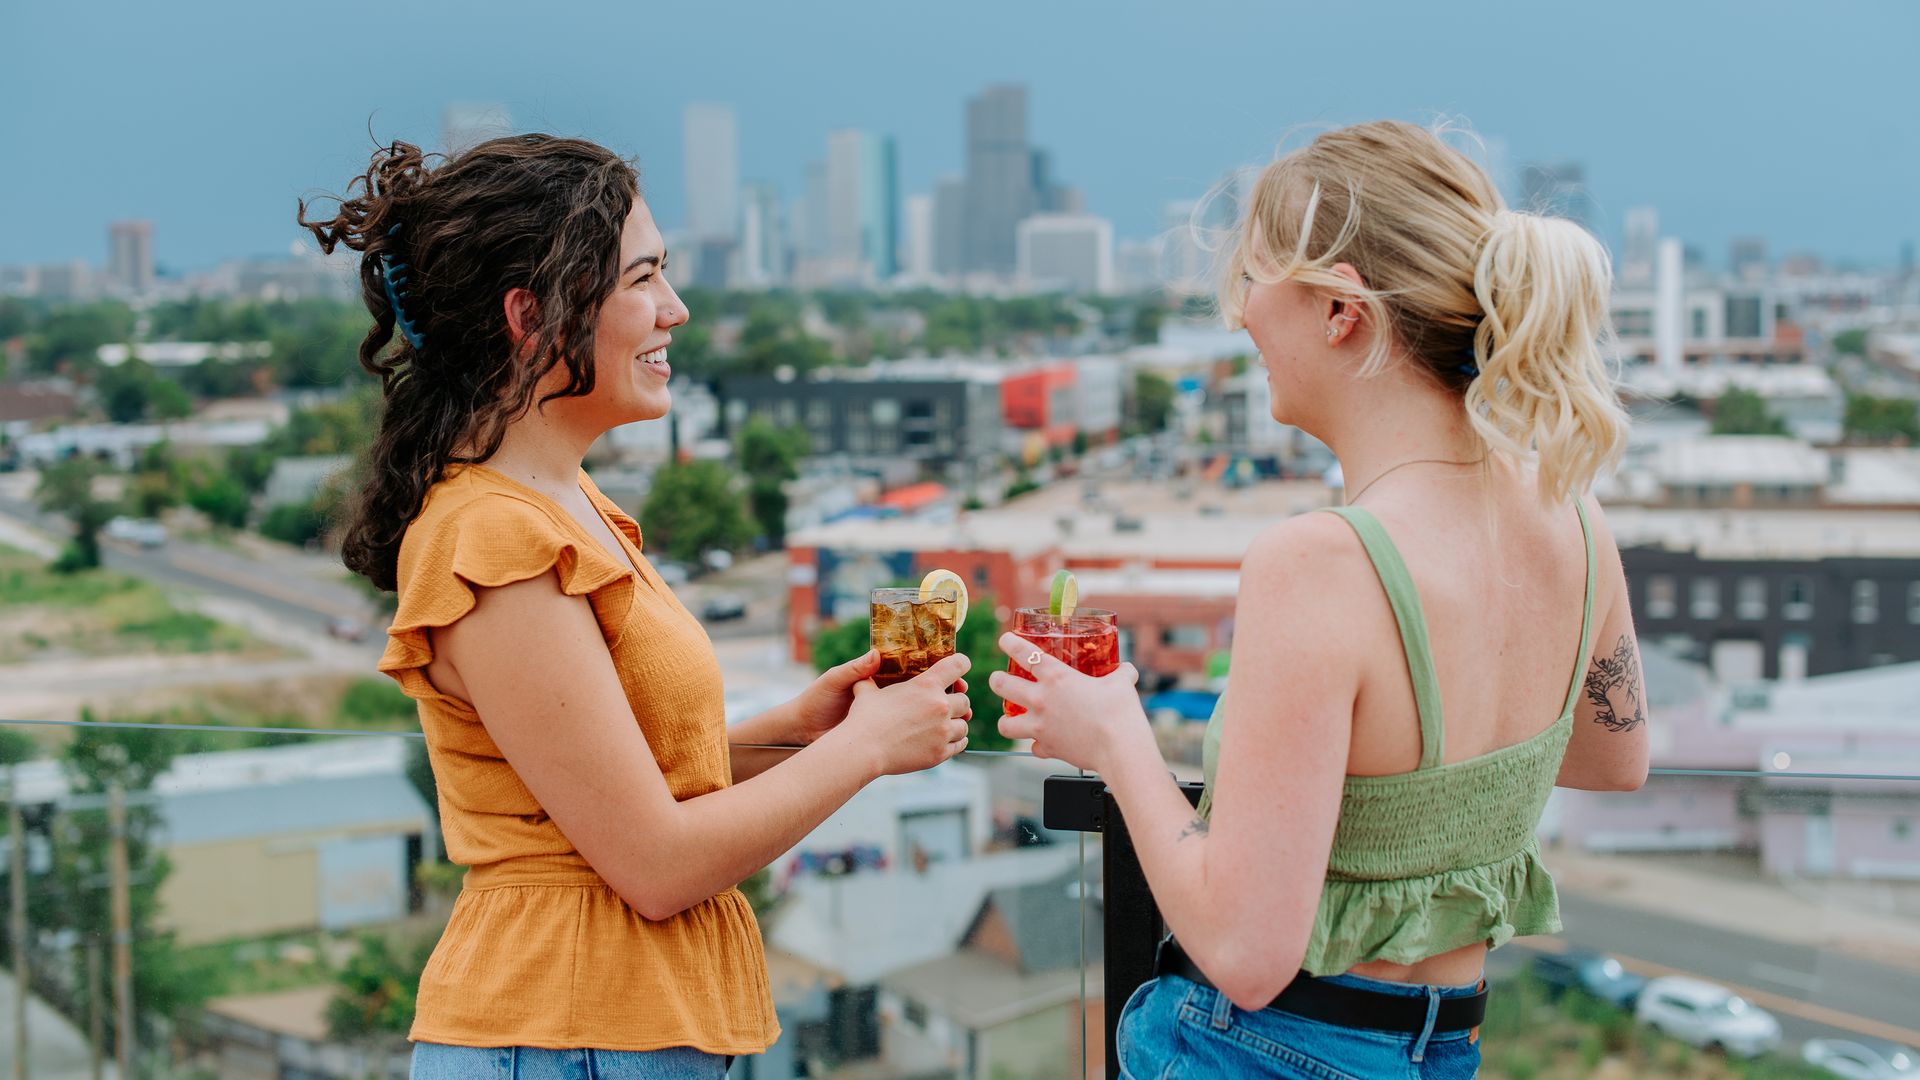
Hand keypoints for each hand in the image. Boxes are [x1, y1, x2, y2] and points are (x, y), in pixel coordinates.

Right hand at [791, 650, 972, 745]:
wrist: (863, 750)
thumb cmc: (864, 718)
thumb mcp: (867, 690)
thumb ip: (871, 678)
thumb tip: (866, 670)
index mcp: (926, 685)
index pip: (958, 665)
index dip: (961, 664)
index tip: (960, 667)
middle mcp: (940, 706)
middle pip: (965, 700)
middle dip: (956, 702)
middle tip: (945, 706)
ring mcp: (942, 731)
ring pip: (964, 725)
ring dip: (956, 724)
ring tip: (944, 726)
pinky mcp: (940, 752)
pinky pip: (960, 745)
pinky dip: (955, 742)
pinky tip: (946, 740)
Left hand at [989, 631, 1150, 774]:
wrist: (1120, 749)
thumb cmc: (1120, 714)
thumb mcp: (1122, 684)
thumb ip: (1120, 674)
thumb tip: (1126, 670)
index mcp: (1057, 678)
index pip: (1024, 653)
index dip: (1010, 643)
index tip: (1004, 641)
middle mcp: (1042, 700)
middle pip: (1002, 686)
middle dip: (997, 680)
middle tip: (999, 679)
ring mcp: (1041, 726)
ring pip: (1005, 724)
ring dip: (1005, 720)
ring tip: (1009, 717)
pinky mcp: (1048, 748)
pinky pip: (1034, 748)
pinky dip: (1037, 745)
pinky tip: (1044, 743)